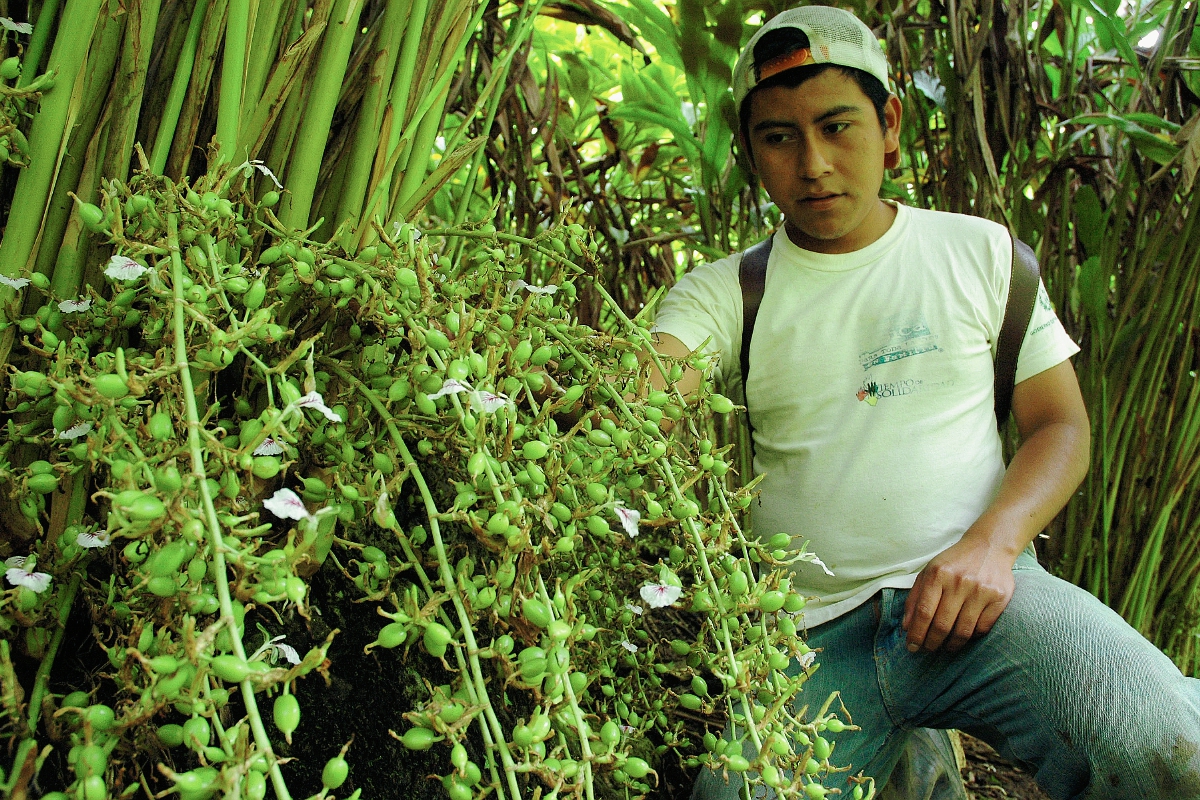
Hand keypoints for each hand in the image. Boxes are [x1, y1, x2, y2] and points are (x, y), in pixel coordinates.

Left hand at [901, 532, 1016, 652]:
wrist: (989, 546)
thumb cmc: (954, 563)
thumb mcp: (929, 572)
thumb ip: (915, 598)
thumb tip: (906, 628)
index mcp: (938, 574)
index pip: (924, 612)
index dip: (916, 634)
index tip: (912, 647)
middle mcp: (960, 582)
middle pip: (942, 625)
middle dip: (931, 643)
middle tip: (927, 650)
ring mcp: (981, 590)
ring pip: (963, 631)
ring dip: (951, 645)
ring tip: (944, 647)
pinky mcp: (999, 598)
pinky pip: (982, 628)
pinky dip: (971, 637)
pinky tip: (963, 636)